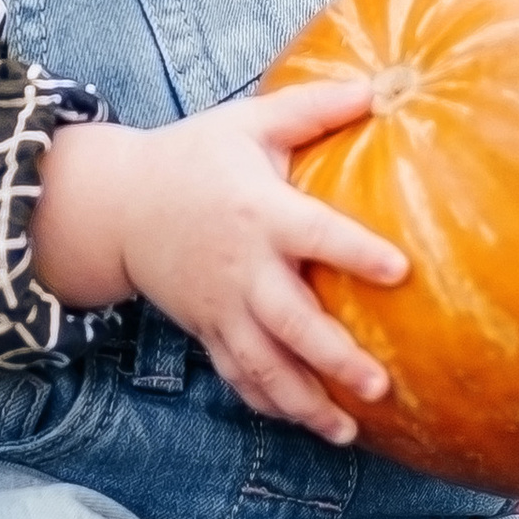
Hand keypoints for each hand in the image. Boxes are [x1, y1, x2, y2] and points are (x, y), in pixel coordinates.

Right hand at [34, 80, 406, 442]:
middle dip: (333, 358)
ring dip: (303, 402)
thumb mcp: (248, 122)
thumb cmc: (195, 156)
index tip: (400, 270)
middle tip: (379, 385)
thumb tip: (378, 88)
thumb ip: (312, 109)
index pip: (315, 235)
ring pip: (263, 365)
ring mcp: (221, 307)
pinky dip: (266, 403)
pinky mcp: (206, 329)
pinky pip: (236, 375)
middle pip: (290, 322)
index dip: (355, 252)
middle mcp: (242, 269)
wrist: (118, 205)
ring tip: (346, 431)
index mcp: (259, 213)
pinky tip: (302, 423)